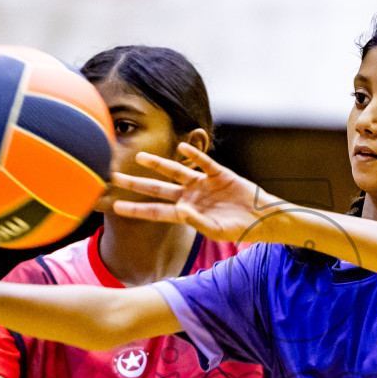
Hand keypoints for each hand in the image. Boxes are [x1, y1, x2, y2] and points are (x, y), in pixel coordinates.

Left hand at [110, 144, 284, 243]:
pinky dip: (194, 155)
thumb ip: (196, 222)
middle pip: (157, 188)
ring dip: (158, 164)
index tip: (116, 206)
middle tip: (114, 177)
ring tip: (140, 156)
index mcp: (186, 213)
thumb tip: (178, 209)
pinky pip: (204, 162)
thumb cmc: (238, 229)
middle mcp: (189, 196)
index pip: (155, 211)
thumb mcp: (216, 230)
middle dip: (135, 183)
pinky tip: (182, 146)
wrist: (261, 219)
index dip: (136, 209)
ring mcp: (202, 184)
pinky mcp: (219, 173)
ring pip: (176, 171)